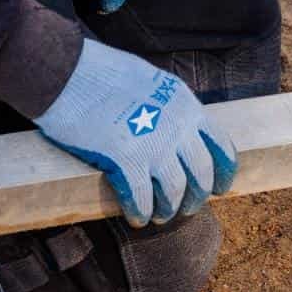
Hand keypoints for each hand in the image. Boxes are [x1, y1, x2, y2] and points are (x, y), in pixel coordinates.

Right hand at [35, 39, 237, 227]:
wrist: (67, 72)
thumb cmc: (100, 73)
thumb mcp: (151, 82)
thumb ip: (167, 107)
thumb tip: (170, 131)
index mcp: (186, 105)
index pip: (221, 146)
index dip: (223, 173)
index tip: (220, 188)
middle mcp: (178, 126)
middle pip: (201, 174)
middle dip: (196, 197)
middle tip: (187, 209)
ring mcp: (154, 144)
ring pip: (175, 191)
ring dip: (169, 209)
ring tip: (160, 216)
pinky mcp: (126, 159)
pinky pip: (142, 198)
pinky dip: (141, 212)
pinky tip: (136, 218)